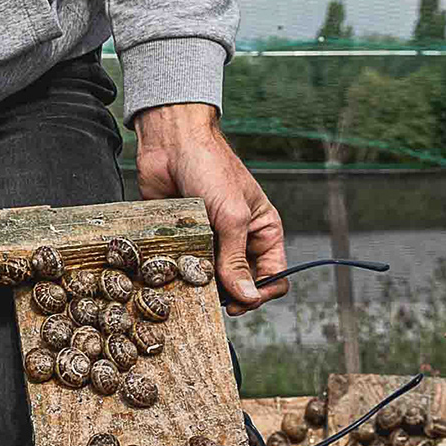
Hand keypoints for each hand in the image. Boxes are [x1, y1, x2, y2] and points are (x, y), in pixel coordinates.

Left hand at [135, 103, 287, 308]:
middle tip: (211, 298)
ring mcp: (210, 241)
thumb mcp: (232, 215)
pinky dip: (179, 274)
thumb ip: (237, 258)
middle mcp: (238, 240)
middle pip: (241, 284)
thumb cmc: (210, 168)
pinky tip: (171, 274)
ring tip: (190, 284)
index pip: (274, 276)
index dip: (261, 294)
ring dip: (202, 286)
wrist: (170, 143)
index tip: (240, 302)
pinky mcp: (183, 239)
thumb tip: (248, 297)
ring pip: (211, 279)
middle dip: (229, 294)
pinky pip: (184, 266)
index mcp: (263, 232)